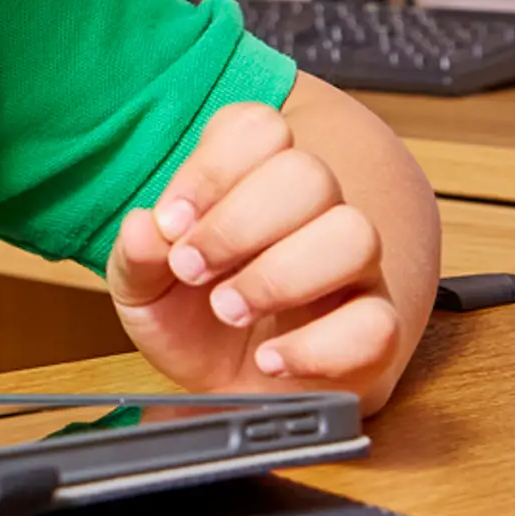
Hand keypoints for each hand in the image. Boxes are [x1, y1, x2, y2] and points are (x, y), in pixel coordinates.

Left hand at [106, 102, 401, 393]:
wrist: (222, 387)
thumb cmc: (189, 319)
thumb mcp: (142, 288)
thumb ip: (138, 255)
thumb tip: (142, 227)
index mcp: (255, 182)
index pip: (259, 128)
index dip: (212, 168)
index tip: (171, 221)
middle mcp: (312, 214)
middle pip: (309, 174)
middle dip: (238, 224)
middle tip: (191, 269)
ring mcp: (351, 269)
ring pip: (356, 235)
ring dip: (281, 275)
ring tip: (227, 309)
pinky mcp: (372, 330)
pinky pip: (376, 324)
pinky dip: (317, 346)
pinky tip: (268, 358)